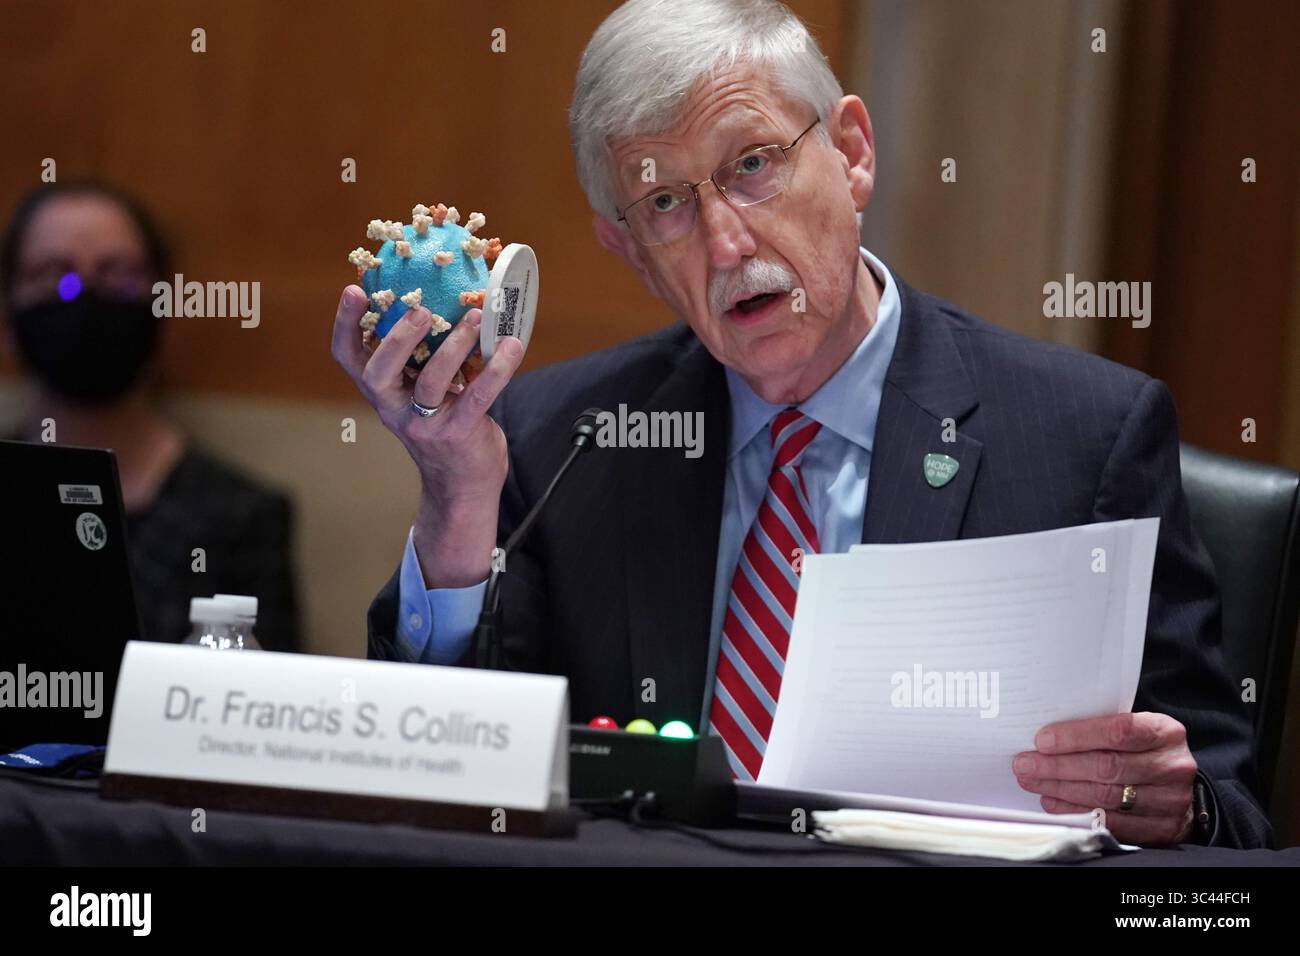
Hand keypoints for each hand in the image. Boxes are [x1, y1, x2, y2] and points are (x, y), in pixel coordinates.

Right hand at [331, 285, 524, 585]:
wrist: (463, 486)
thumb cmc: (446, 428)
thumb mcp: (424, 394)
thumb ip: (426, 359)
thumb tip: (452, 302)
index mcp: (383, 392)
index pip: (348, 357)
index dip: (345, 324)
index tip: (353, 290)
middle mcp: (395, 409)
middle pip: (378, 373)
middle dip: (396, 338)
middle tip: (420, 310)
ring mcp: (424, 424)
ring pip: (432, 382)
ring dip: (455, 345)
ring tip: (475, 317)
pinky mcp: (458, 434)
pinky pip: (478, 396)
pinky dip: (498, 369)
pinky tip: (512, 346)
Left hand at [1013, 712, 1197, 845]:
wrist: (1180, 788)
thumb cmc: (1146, 750)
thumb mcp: (1136, 729)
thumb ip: (1102, 727)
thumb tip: (1045, 735)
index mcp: (1165, 732)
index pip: (1118, 731)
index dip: (1077, 736)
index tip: (1042, 740)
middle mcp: (1172, 766)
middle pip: (1107, 767)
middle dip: (1058, 766)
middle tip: (1025, 764)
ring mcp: (1169, 801)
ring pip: (1105, 796)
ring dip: (1061, 789)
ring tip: (1032, 781)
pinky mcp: (1162, 829)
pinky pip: (1110, 823)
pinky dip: (1075, 812)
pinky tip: (1053, 802)